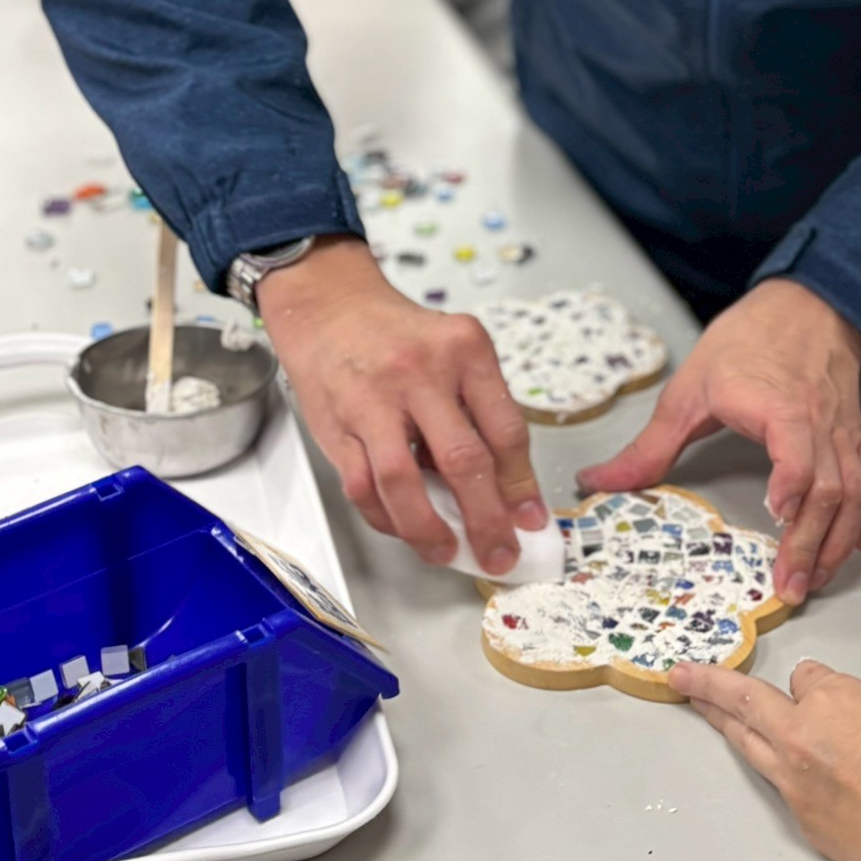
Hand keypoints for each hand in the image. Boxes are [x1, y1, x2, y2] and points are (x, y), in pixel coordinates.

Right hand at [257, 235, 545, 570]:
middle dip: (487, 520)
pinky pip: (364, 487)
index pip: (506, 429)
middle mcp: (422, 372)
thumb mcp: (455, 352)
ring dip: (429, 531)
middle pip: (464, 460)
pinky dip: (386, 518)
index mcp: (466, 350)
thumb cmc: (399, 337)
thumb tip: (504, 489)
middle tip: (499, 553)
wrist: (330, 307)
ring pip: (405, 484)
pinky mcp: (337, 426)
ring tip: (446, 552)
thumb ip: (478, 411)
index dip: (521, 485)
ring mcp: (375, 400)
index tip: (530, 519)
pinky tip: (403, 527)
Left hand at [579, 279, 860, 604]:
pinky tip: (860, 541)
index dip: (793, 482)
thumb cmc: (747, 342)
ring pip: (860, 492)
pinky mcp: (860, 436)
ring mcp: (845, 432)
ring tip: (815, 577)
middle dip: (812, 543)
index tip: (777, 512)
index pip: (798, 449)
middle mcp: (819, 423)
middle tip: (790, 585)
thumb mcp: (689, 387)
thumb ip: (650, 444)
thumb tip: (600, 481)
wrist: (805, 305)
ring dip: (842, 541)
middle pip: (832, 489)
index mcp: (777, 405)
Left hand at [671, 658, 860, 860]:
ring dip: (717, 719)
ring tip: (694, 702)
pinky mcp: (800, 822)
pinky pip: (774, 781)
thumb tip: (850, 706)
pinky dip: (766, 764)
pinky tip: (765, 760)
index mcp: (835, 701)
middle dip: (709, 683)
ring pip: (745, 742)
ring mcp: (795, 785)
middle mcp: (803, 738)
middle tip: (683, 673)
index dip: (821, 683)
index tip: (831, 690)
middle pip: (745, 700)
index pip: (808, 676)